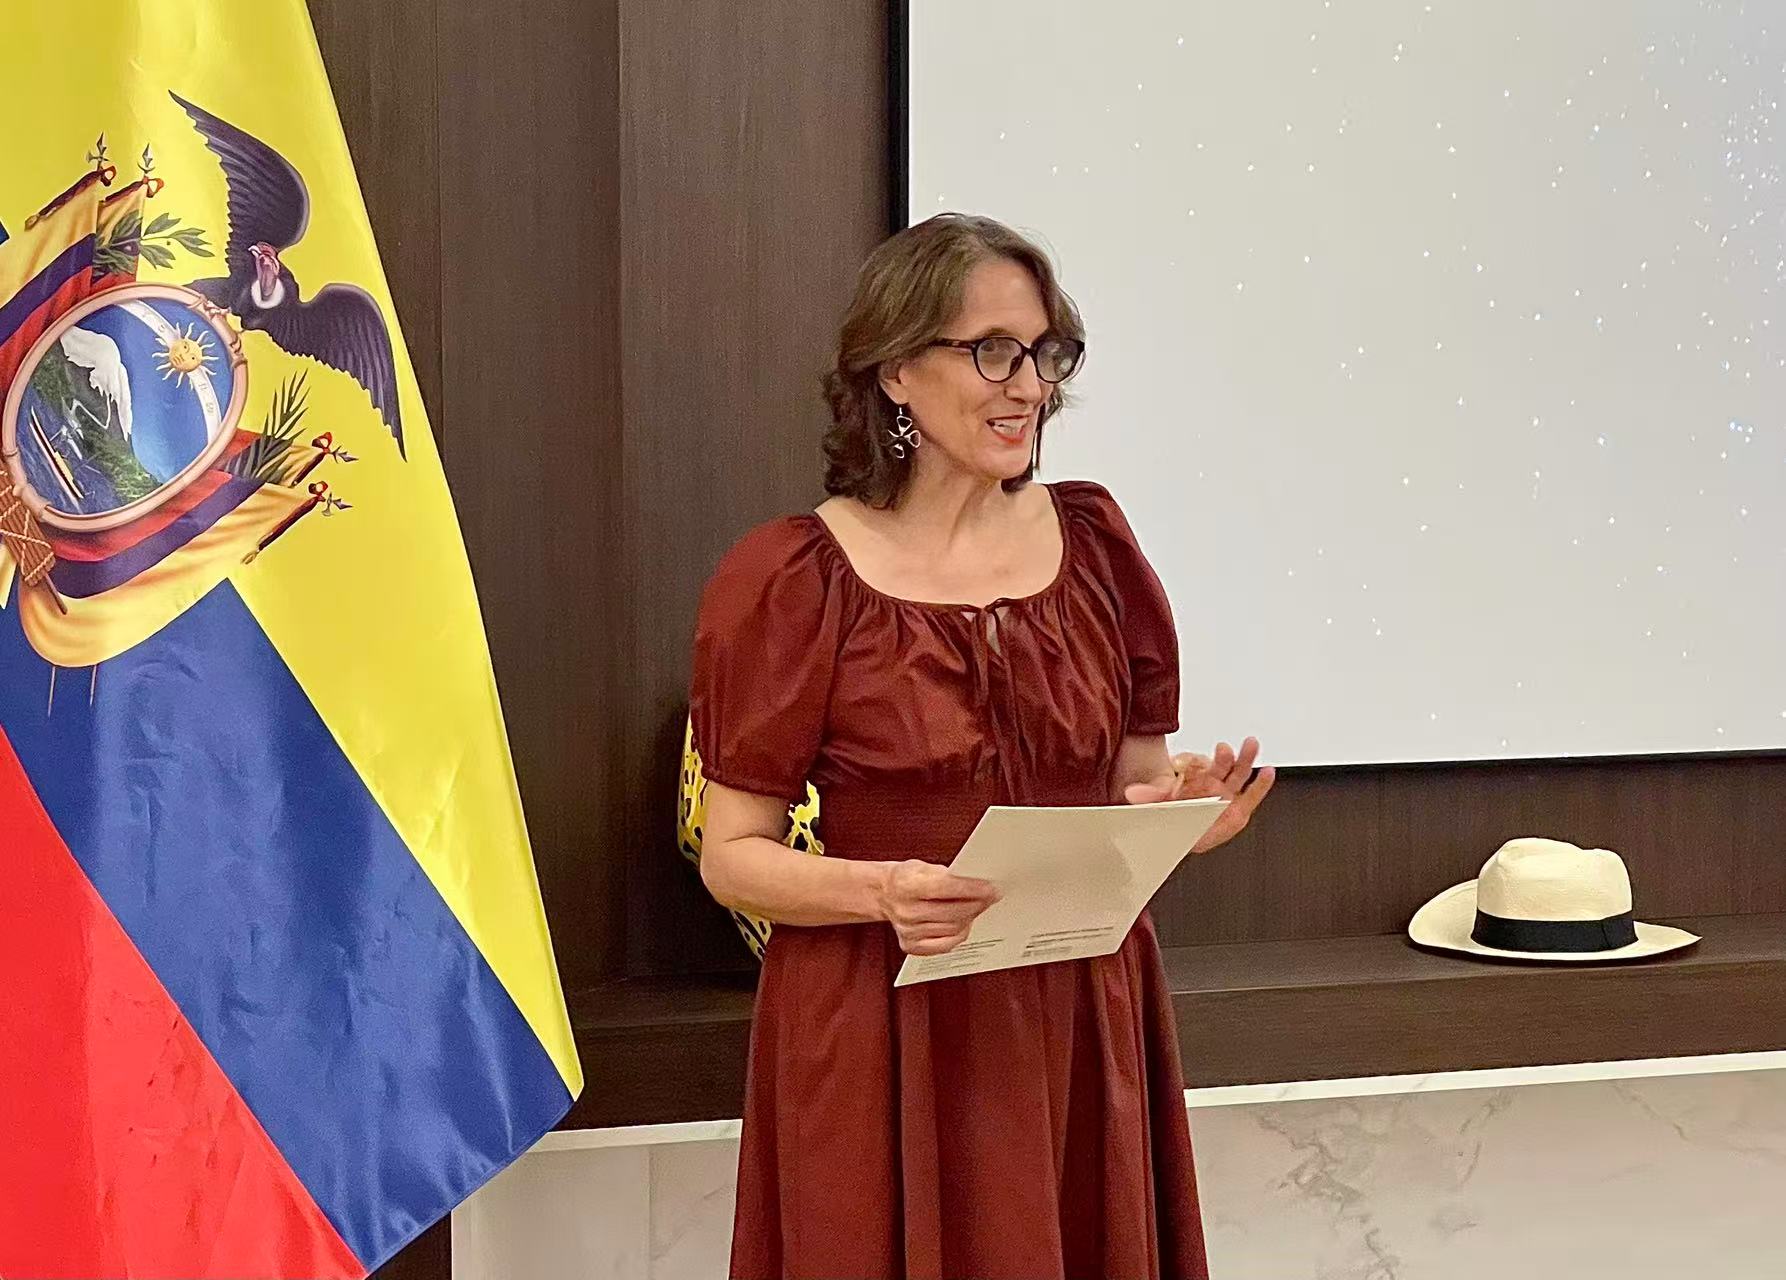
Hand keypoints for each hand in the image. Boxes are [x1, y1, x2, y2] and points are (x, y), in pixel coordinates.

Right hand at [876, 860, 1000, 955]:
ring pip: (953, 928)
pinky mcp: (911, 945)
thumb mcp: (922, 866)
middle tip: (991, 897)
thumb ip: (946, 874)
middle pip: (953, 912)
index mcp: (905, 884)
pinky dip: (959, 934)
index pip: (946, 887)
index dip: (972, 889)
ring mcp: (907, 931)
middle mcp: (905, 910)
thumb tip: (976, 882)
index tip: (991, 888)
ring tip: (978, 907)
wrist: (882, 894)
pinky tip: (964, 923)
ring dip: (970, 917)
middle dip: (977, 904)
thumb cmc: (906, 878)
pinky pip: (945, 944)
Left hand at [1124, 736, 1275, 853]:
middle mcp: (1213, 782)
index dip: (1195, 761)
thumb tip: (1131, 793)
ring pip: (1238, 772)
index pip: (1196, 764)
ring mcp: (1227, 793)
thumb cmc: (1176, 815)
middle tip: (1223, 748)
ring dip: (1245, 758)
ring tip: (1251, 745)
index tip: (1194, 758)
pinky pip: (1253, 794)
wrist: (1185, 834)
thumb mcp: (1159, 805)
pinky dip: (1262, 784)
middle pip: (1221, 764)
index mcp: (1193, 778)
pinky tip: (1268, 772)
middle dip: (1224, 755)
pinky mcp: (1240, 809)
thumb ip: (1149, 797)